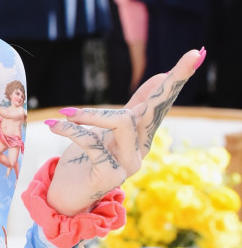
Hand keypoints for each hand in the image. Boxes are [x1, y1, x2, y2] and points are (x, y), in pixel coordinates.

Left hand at [45, 49, 201, 215]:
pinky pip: (93, 143)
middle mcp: (140, 148)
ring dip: (91, 115)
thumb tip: (146, 84)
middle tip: (193, 54)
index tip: (195, 53)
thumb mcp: (101, 130)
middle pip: (155, 108)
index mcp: (139, 134)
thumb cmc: (83, 159)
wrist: (66, 194)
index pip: (158, 102)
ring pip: (122, 122)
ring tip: (66, 114)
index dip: (175, 79)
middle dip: (171, 81)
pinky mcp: (111, 175)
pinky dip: (71, 130)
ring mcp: (129, 163)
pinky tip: (54, 126)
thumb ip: (121, 112)